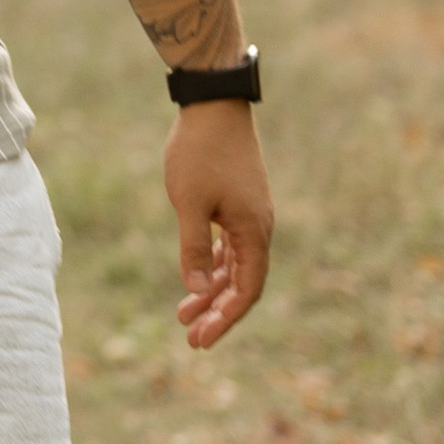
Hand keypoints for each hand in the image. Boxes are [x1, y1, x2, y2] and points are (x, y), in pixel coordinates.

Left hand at [164, 100, 272, 348]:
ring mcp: (250, 215)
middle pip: (243, 283)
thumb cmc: (200, 152)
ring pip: (235, 266)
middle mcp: (259, 227)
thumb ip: (192, 246)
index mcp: (253, 231)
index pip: (247, 289)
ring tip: (184, 313)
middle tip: (190, 337)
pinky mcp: (238, 203)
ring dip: (212, 289)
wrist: (214, 105)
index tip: (200, 339)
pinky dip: (214, 265)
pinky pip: (231, 246)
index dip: (225, 318)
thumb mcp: (190, 202)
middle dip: (217, 312)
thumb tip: (195, 288)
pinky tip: (196, 278)